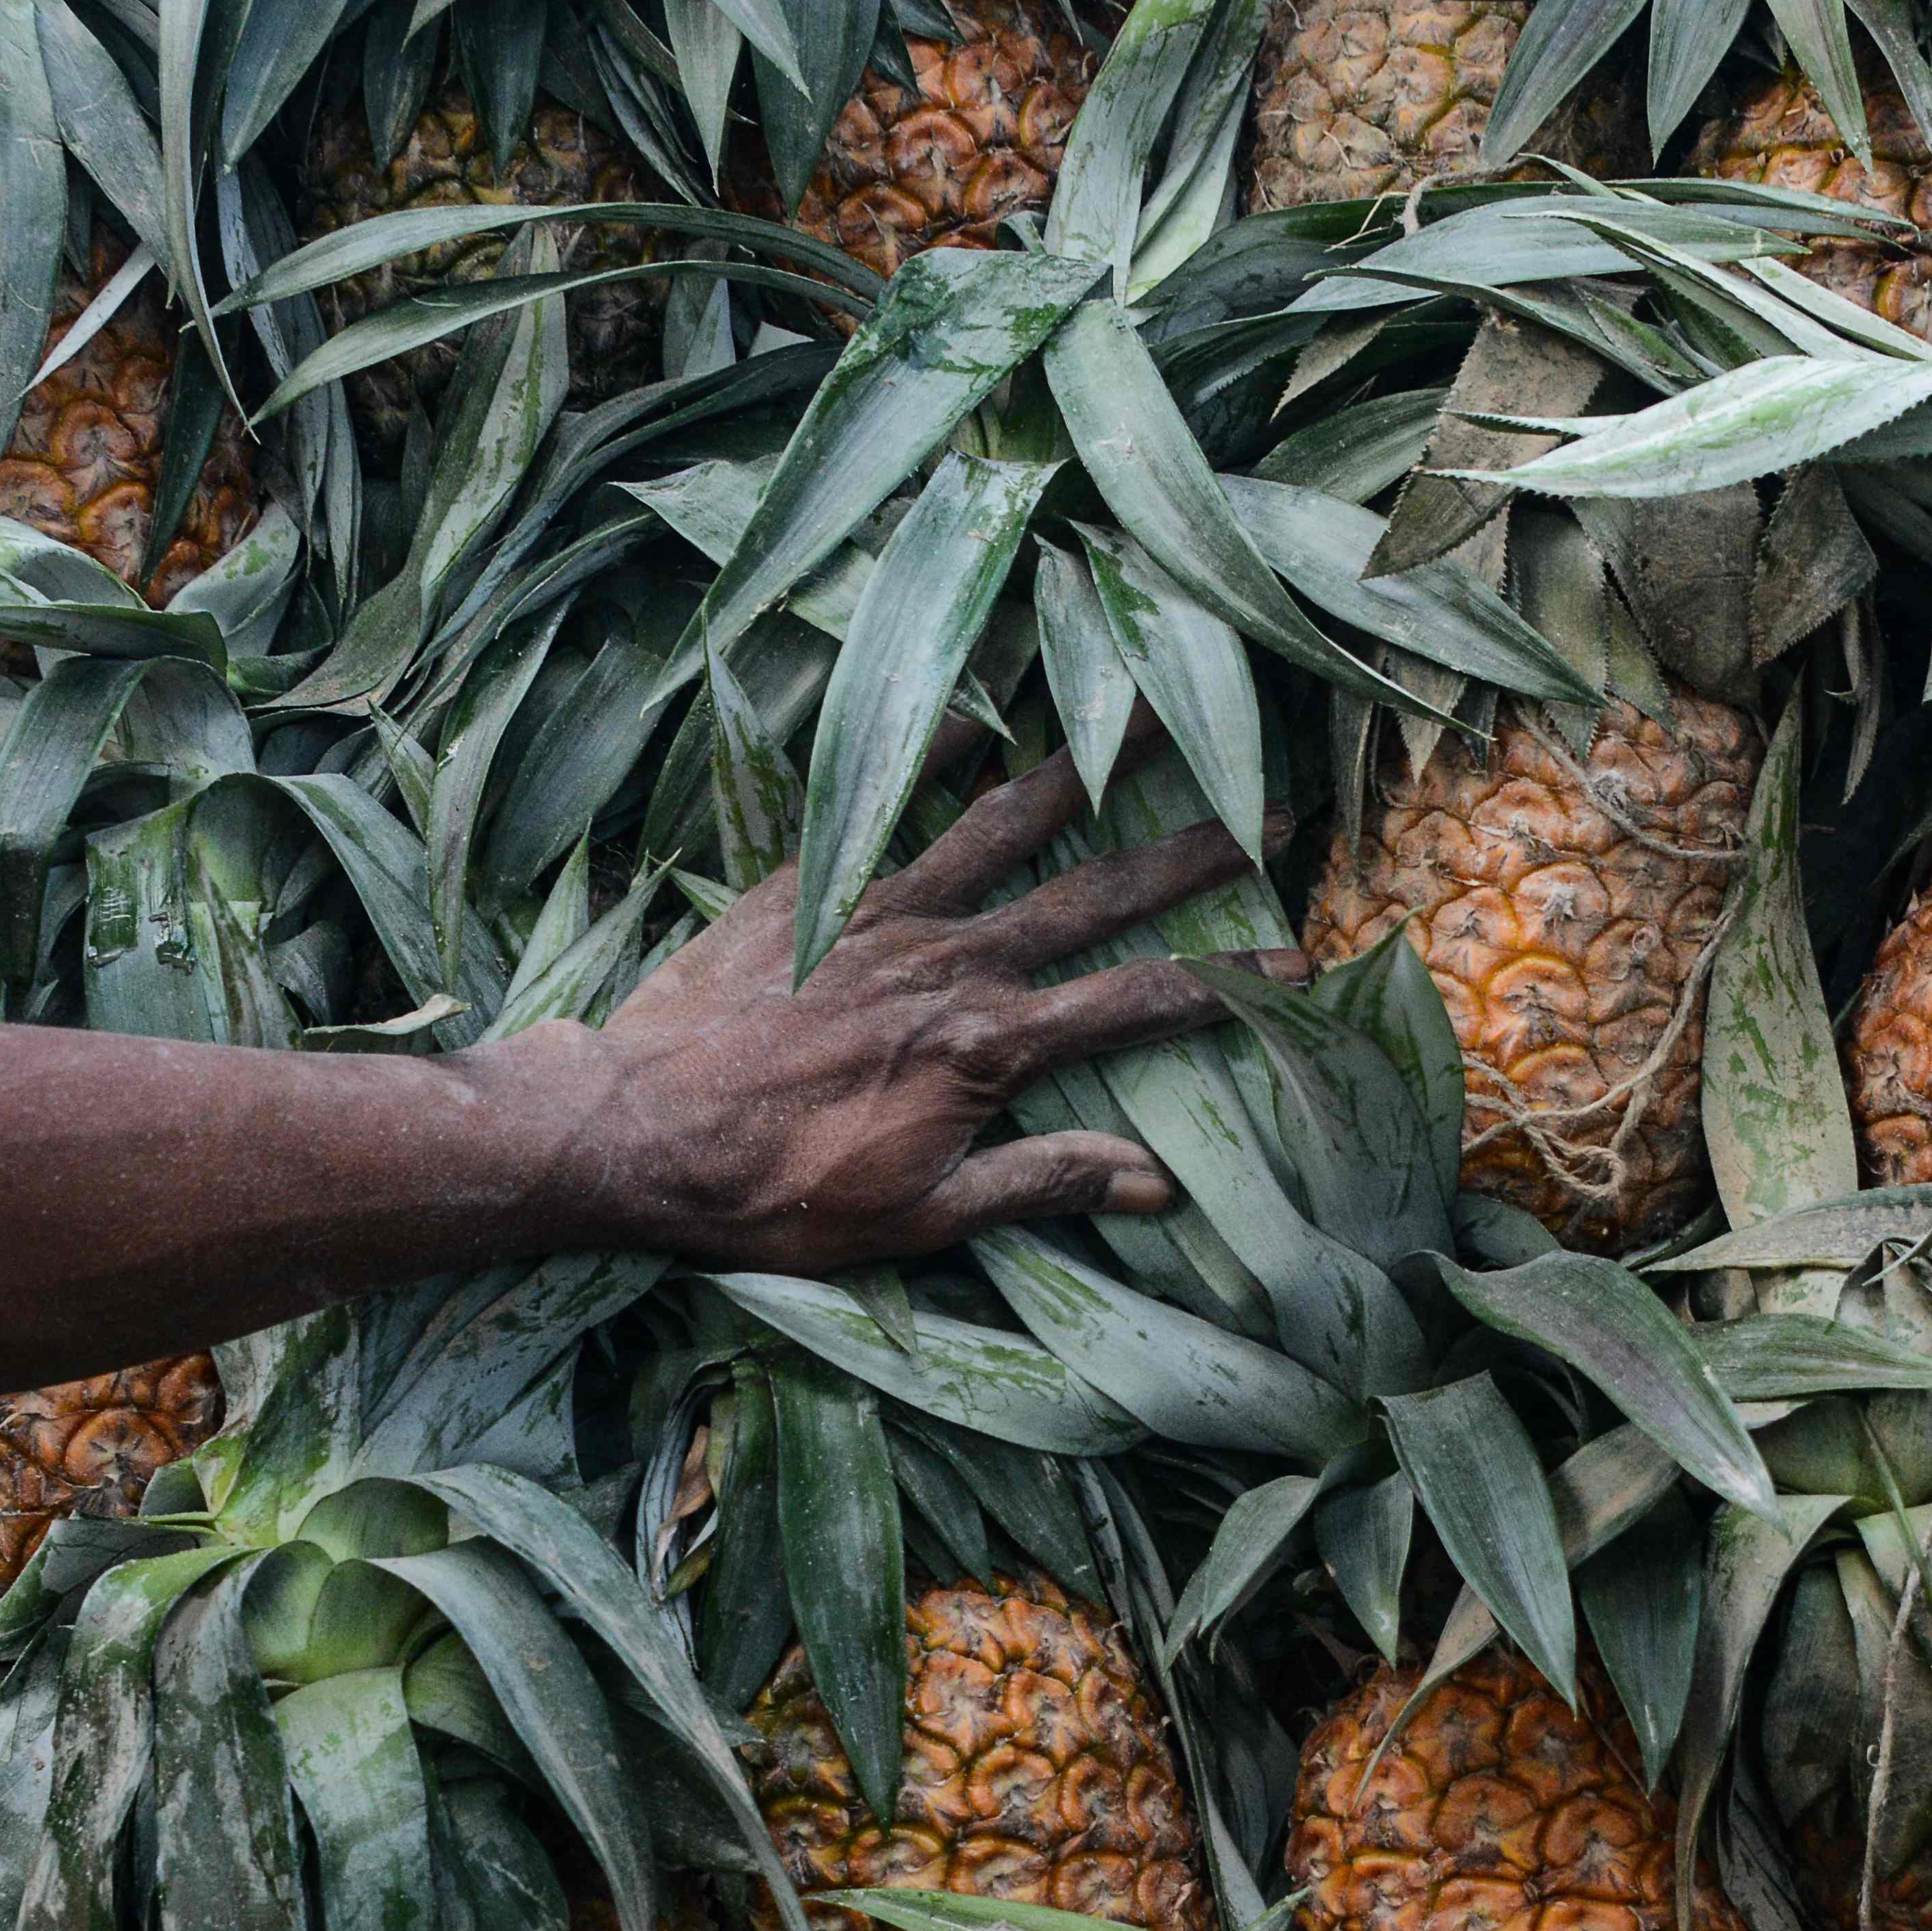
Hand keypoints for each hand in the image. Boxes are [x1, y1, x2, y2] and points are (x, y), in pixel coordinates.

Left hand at [513, 722, 1296, 1273]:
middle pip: (1097, 893)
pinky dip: (933, 752)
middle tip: (1271, 809)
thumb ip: (1037, 1182)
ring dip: (1084, 768)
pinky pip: (885, 802)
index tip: (1301, 960)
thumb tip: (1155, 1179)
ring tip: (1145, 714)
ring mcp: (880, 910)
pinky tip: (978, 710)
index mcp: (989, 1048)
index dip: (1227, 985)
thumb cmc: (770, 1194)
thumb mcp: (916, 1220)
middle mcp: (952, 960)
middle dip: (1192, 852)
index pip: (1139, 1006)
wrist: (630, 1131)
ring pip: (1004, 822)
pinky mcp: (809, 885)